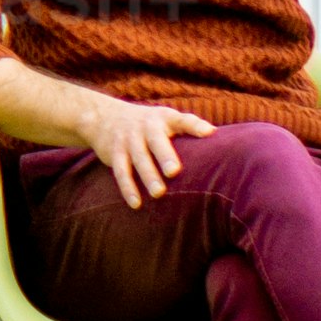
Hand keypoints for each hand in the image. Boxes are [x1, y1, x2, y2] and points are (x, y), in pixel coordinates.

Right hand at [67, 89, 220, 208]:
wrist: (105, 117)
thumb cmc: (149, 124)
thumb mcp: (167, 118)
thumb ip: (190, 126)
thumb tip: (216, 135)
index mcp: (164, 118)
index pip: (182, 119)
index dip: (195, 125)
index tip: (209, 133)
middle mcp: (146, 126)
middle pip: (156, 141)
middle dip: (164, 155)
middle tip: (174, 171)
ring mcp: (128, 139)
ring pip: (138, 158)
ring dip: (147, 176)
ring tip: (158, 194)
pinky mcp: (115, 152)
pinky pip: (121, 171)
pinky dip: (127, 188)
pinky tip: (136, 204)